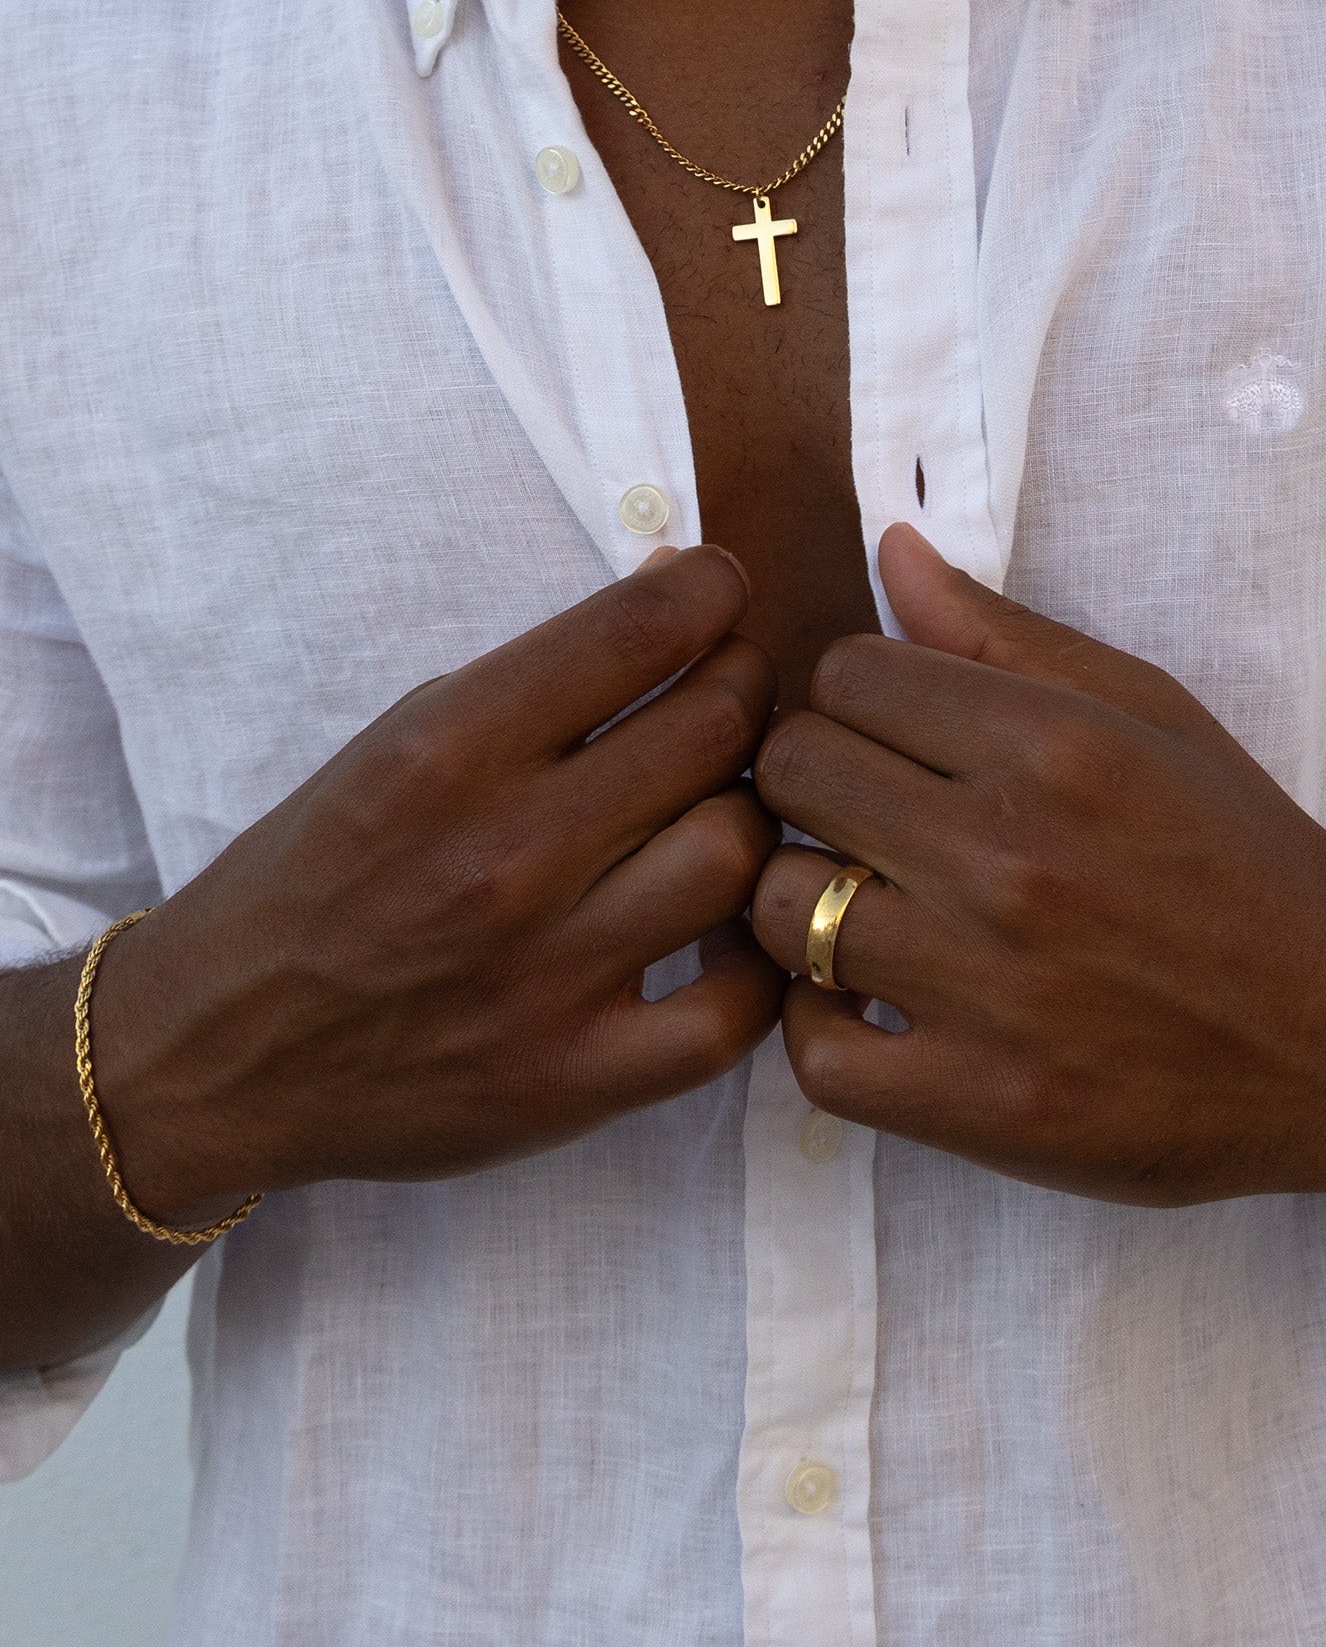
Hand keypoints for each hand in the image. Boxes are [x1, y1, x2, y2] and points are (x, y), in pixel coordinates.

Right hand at [94, 548, 782, 1224]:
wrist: (220, 1050)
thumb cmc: (317, 878)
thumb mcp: (397, 742)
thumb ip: (536, 681)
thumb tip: (677, 596)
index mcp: (449, 749)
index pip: (641, 631)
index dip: (713, 592)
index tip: (719, 594)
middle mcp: (504, 853)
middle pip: (715, 729)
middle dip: (743, 690)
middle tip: (729, 700)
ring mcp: (545, 974)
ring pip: (738, 854)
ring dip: (752, 818)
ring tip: (720, 814)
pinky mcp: (573, 1079)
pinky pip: (734, 1014)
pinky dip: (758, 965)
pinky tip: (731, 934)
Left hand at [752, 524, 1325, 1206]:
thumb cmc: (1239, 867)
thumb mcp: (1151, 716)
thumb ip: (1004, 634)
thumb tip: (891, 550)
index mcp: (1054, 746)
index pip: (844, 674)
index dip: (850, 697)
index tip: (884, 734)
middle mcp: (1010, 858)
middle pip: (791, 772)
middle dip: (809, 780)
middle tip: (857, 813)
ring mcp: (987, 988)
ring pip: (777, 904)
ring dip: (799, 899)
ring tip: (856, 906)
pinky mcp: (978, 1103)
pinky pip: (812, 1052)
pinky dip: (817, 1024)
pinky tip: (864, 1000)